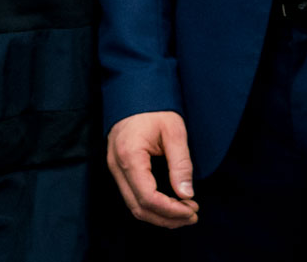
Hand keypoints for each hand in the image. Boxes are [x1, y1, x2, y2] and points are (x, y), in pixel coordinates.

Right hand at [106, 111, 198, 227]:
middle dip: (167, 218)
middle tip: (192, 216)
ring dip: (159, 215)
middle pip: (138, 207)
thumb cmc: (154, 106)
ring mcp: (114, 168)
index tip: (192, 211)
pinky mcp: (118, 168)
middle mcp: (117, 166)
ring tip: (184, 213)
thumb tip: (187, 194)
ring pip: (133, 205)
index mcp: (130, 156)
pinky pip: (131, 195)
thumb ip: (181, 164)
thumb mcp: (174, 131)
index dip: (171, 210)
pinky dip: (151, 205)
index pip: (148, 197)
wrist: (134, 88)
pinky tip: (169, 204)